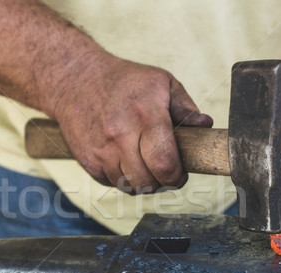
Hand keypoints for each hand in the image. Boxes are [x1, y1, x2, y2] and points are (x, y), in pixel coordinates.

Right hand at [48, 52, 212, 193]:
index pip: (165, 164)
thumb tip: (205, 126)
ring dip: (143, 183)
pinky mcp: (88, 161)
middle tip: (166, 172)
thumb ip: (185, 107)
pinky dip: (123, 179)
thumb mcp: (161, 82)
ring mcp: (101, 150)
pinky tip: (126, 161)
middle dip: (163, 183)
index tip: (180, 173)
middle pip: (148, 182)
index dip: (177, 176)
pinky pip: (112, 183)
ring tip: (146, 166)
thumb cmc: (124, 81)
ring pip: (130, 187)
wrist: (75, 78)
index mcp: (145, 116)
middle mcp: (121, 136)